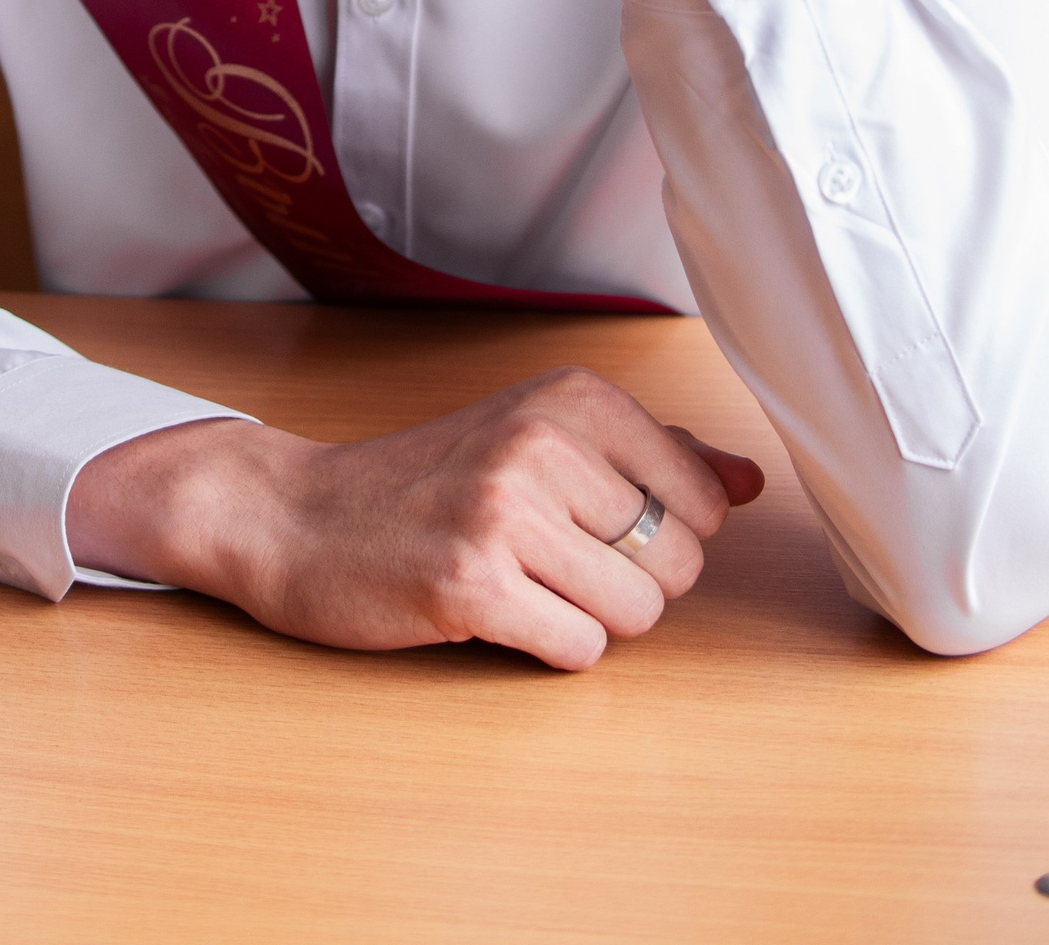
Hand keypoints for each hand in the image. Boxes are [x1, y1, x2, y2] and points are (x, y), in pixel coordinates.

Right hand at [67, 365, 763, 668]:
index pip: (706, 496)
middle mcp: (542, 442)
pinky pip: (579, 651)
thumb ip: (650, 453)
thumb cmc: (427, 480)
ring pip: (636, 614)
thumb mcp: (537, 436)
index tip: (593, 522)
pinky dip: (548, 648)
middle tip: (551, 560)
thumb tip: (752, 480)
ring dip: (588, 620)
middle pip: (677, 561)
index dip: (662, 531)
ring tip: (523, 585)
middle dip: (629, 583)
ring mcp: (505, 513)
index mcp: (570, 398)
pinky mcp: (472, 585)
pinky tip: (496, 613)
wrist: (296, 513)